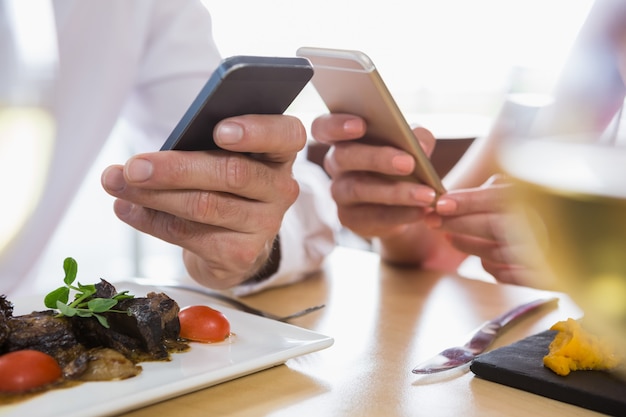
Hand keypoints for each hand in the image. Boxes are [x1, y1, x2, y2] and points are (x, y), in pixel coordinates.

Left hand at [101, 114, 304, 288]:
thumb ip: (203, 146)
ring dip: (154, 195)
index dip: (256, 131)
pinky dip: (151, 220)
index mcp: (279, 153)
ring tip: (117, 183)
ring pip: (205, 206)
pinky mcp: (241, 254)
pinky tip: (127, 207)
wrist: (235, 242)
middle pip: (233, 174)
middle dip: (177, 169)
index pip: (287, 135)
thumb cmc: (224, 186)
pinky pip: (189, 234)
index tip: (220, 130)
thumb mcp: (224, 157)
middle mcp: (280, 189)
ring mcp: (265, 225)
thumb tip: (148, 157)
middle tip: (134, 167)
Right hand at [311, 113, 437, 238]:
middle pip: (343, 156)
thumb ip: (417, 137)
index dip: (336, 125)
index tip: (360, 125)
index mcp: (343, 137)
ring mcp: (339, 193)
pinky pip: (371, 216)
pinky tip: (420, 212)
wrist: (405, 203)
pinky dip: (399, 214)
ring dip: (395, 192)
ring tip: (426, 195)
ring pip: (359, 189)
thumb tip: (420, 146)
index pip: (323, 127)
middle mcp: (334, 163)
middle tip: (408, 163)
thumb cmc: (403, 162)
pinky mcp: (349, 219)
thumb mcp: (413, 145)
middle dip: (376, 158)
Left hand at [426, 175, 540, 285]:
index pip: (496, 199)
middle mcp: (544, 227)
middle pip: (490, 226)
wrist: (589, 246)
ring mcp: (544, 255)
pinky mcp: (546, 278)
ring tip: (449, 236)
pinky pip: (506, 274)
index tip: (440, 204)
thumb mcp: (529, 189)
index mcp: (541, 200)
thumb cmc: (551, 209)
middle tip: (432, 220)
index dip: (466, 201)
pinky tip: (482, 257)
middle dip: (457, 223)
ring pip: (493, 252)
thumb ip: (499, 190)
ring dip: (466, 245)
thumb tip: (461, 198)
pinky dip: (490, 265)